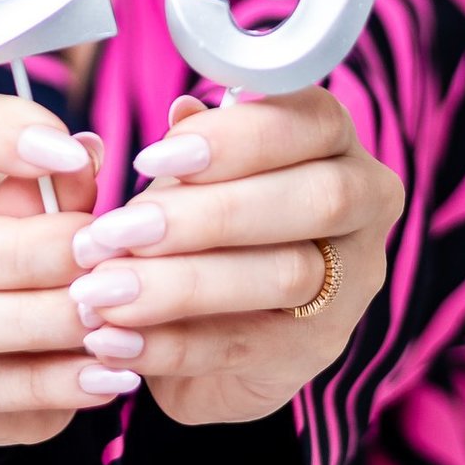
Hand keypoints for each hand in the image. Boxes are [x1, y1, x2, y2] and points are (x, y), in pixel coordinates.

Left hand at [66, 89, 404, 426]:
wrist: (207, 326)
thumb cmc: (202, 222)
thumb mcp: (191, 177)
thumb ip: (191, 147)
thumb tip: (182, 112)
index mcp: (334, 141)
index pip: (314, 120)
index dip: (235, 138)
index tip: (148, 159)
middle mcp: (364, 206)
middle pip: (315, 200)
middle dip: (207, 216)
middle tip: (115, 233)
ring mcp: (352, 285)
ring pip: (286, 276)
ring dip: (180, 283)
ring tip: (100, 290)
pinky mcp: (318, 351)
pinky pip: (248, 348)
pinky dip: (170, 345)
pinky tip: (112, 340)